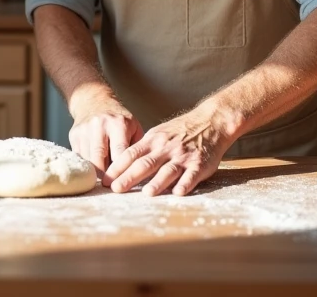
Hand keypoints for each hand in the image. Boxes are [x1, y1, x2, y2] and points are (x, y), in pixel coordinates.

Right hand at [68, 91, 142, 185]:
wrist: (94, 101)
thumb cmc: (120, 119)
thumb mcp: (134, 127)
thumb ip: (137, 148)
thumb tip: (141, 173)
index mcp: (118, 123)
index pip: (119, 153)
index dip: (121, 171)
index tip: (123, 183)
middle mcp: (100, 125)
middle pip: (100, 158)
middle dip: (105, 176)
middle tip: (111, 187)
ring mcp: (85, 129)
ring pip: (88, 159)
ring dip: (95, 172)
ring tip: (104, 181)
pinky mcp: (74, 134)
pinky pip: (80, 156)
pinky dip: (87, 165)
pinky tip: (94, 169)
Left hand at [104, 104, 231, 196]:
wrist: (210, 122)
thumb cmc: (180, 131)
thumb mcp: (158, 134)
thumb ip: (143, 149)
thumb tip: (120, 166)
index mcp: (153, 140)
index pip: (131, 154)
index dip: (117, 167)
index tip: (106, 179)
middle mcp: (166, 148)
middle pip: (145, 163)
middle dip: (129, 177)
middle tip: (116, 189)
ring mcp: (183, 156)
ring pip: (168, 170)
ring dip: (157, 182)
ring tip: (147, 193)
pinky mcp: (200, 164)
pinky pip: (191, 175)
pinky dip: (185, 184)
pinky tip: (178, 192)